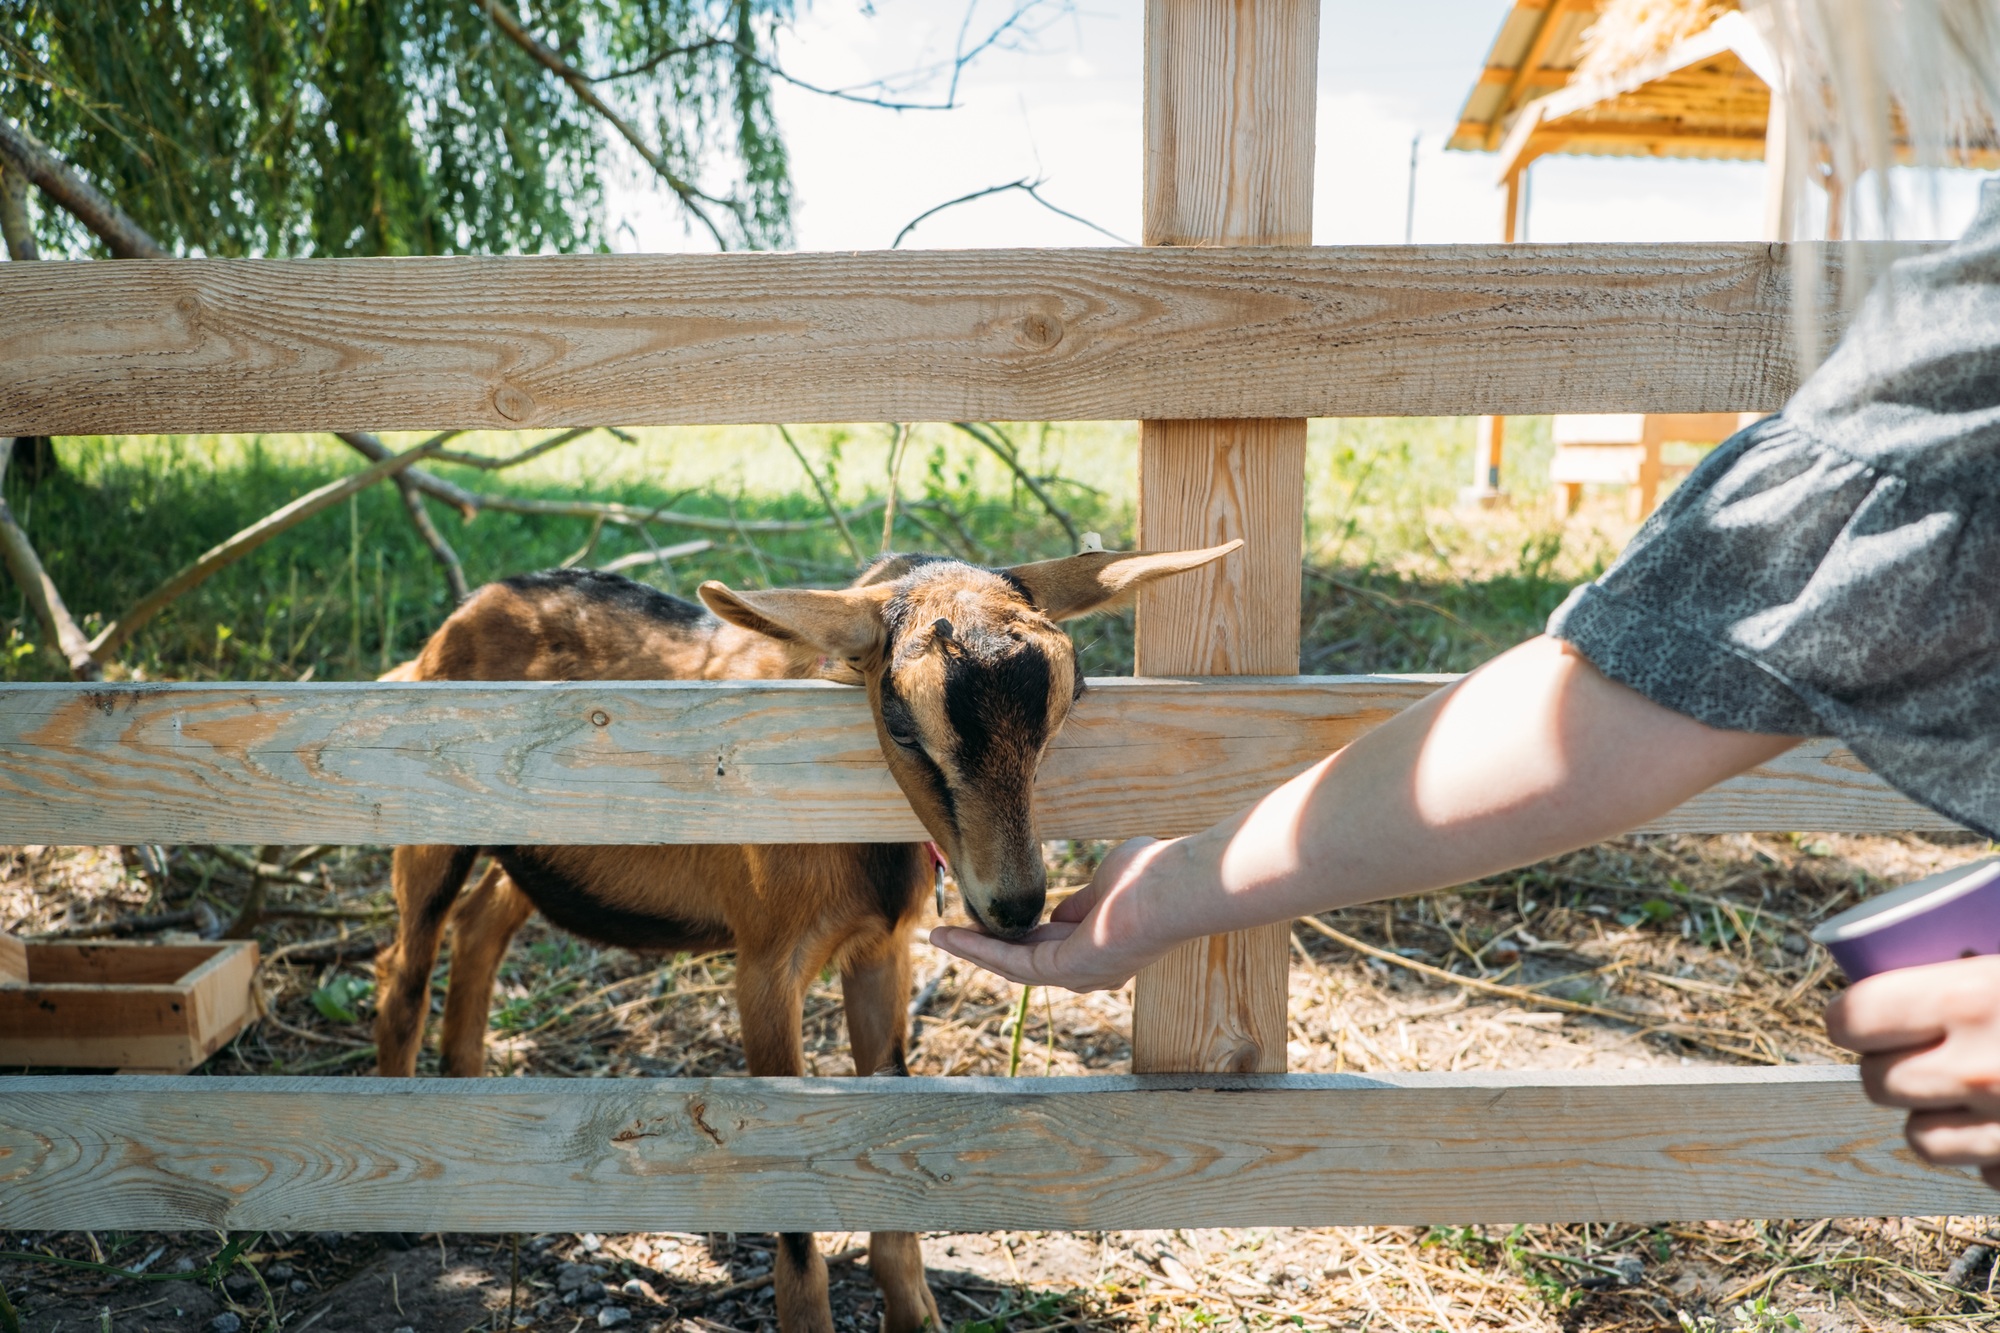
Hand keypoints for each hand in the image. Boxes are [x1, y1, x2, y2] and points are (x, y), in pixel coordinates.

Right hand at [928, 836, 1180, 991]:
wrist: (1175, 887)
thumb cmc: (1154, 875)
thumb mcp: (1107, 882)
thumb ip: (1083, 899)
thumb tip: (1061, 910)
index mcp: (1101, 946)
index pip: (1050, 943)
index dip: (1015, 932)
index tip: (987, 919)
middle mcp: (1090, 969)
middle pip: (1024, 959)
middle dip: (984, 947)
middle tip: (949, 935)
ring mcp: (1079, 973)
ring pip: (1012, 965)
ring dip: (973, 950)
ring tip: (938, 936)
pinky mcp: (1066, 969)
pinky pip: (1013, 962)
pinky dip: (979, 949)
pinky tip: (950, 936)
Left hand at [1824, 955, 1999, 1189]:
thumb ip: (1963, 964)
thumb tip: (1892, 968)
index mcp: (1971, 999)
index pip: (1852, 1019)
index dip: (1852, 1017)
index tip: (1863, 1016)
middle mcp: (1978, 1071)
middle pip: (1878, 1082)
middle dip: (1892, 1065)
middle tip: (1923, 1046)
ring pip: (1920, 1138)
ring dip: (1935, 1116)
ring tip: (1969, 1086)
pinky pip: (1983, 1173)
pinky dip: (1990, 1153)